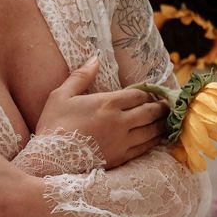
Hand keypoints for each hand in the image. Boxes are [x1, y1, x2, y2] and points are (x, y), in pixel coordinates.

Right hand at [36, 56, 165, 168]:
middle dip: (161, 107)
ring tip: (166, 120)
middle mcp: (120, 121)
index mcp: (107, 102)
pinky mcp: (121, 157)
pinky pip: (145, 148)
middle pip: (150, 111)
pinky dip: (155, 141)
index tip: (152, 93)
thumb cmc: (53, 124)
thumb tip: (95, 58)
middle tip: (166, 105)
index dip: (148, 92)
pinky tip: (157, 138)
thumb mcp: (61, 95)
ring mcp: (122, 141)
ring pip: (152, 130)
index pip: (138, 94)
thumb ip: (81, 76)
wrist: (50, 158)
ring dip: (161, 124)